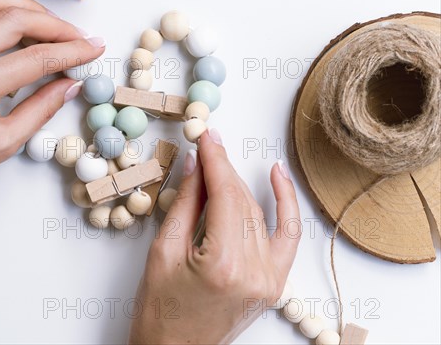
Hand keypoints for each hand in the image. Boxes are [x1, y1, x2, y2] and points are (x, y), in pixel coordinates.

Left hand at [0, 0, 103, 203]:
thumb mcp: (4, 144)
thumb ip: (42, 109)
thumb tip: (69, 85)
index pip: (38, 56)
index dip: (73, 51)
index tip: (94, 47)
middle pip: (16, 19)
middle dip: (55, 25)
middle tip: (78, 38)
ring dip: (25, 7)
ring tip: (49, 25)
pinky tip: (14, 24)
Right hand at [128, 130, 300, 343]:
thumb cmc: (160, 312)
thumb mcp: (164, 251)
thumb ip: (186, 204)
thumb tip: (196, 165)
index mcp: (223, 265)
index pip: (225, 195)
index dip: (215, 160)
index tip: (206, 136)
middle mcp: (255, 272)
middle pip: (242, 201)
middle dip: (223, 169)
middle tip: (208, 142)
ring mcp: (270, 279)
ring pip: (258, 213)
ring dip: (239, 184)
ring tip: (220, 160)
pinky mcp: (274, 283)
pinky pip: (288, 235)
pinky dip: (285, 204)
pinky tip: (277, 176)